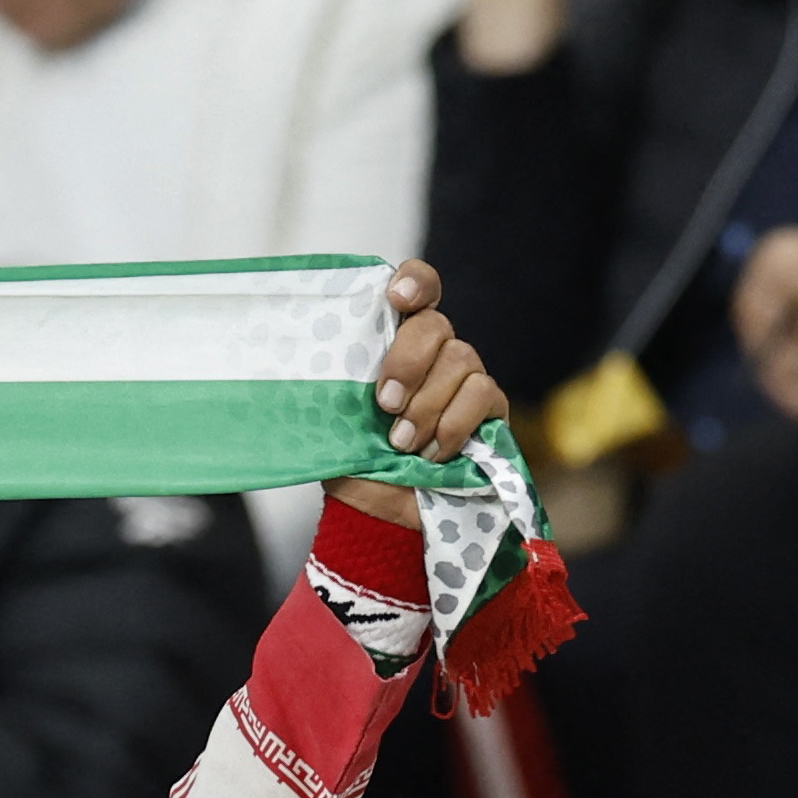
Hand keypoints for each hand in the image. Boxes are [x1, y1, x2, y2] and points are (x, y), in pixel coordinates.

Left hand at [323, 259, 507, 528]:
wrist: (381, 515)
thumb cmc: (353, 462)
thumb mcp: (331, 423)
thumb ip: (337, 388)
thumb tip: (307, 365)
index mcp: (392, 343)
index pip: (416, 290)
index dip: (414, 282)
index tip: (396, 299)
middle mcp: (434, 352)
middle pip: (435, 324)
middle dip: (408, 362)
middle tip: (384, 404)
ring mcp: (465, 377)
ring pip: (460, 359)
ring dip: (427, 404)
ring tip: (401, 443)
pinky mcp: (490, 409)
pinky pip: (482, 395)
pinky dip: (453, 425)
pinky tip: (432, 454)